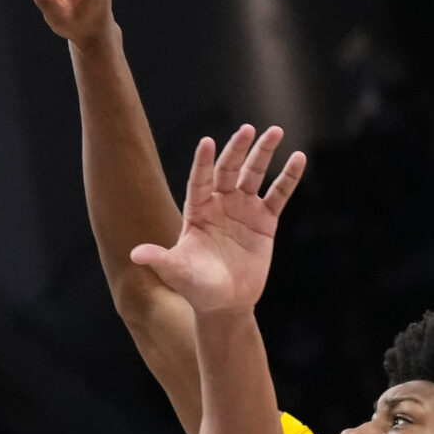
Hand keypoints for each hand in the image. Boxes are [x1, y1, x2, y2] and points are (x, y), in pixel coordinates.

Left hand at [130, 125, 304, 315]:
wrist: (225, 304)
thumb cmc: (196, 287)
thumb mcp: (177, 272)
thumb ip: (160, 259)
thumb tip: (135, 254)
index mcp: (197, 210)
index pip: (200, 180)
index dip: (203, 163)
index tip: (207, 143)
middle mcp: (220, 204)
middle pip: (229, 170)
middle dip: (238, 149)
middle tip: (248, 129)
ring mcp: (244, 209)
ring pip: (254, 175)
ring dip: (264, 153)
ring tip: (275, 131)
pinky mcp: (265, 221)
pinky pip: (278, 194)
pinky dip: (288, 177)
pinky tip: (298, 158)